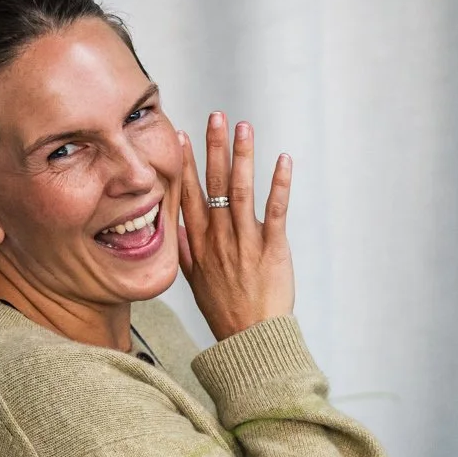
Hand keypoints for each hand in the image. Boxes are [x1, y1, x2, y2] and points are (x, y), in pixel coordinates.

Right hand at [174, 112, 293, 339]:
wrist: (250, 340)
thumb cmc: (225, 311)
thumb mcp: (194, 282)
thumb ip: (184, 251)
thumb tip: (173, 227)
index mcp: (199, 243)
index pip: (189, 194)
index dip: (186, 163)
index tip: (181, 135)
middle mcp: (220, 238)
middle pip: (215, 184)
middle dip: (215, 147)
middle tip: (216, 116)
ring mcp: (246, 242)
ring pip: (241, 191)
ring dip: (243, 156)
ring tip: (244, 127)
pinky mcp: (272, 250)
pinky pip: (276, 211)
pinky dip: (280, 184)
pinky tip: (283, 160)